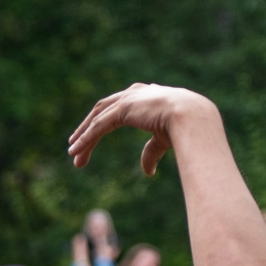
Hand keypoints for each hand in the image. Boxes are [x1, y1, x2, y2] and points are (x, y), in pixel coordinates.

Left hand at [68, 83, 217, 177]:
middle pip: (102, 111)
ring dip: (83, 136)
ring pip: (97, 118)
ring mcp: (128, 99)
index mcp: (146, 96)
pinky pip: (98, 126)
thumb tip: (147, 172)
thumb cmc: (185, 128)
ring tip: (72, 152)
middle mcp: (134, 93)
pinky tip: (76, 151)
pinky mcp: (123, 109)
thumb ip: (151, 153)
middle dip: (88, 129)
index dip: (103, 121)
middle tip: (76, 146)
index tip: (92, 135)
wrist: (193, 117)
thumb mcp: (163, 141)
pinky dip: (86, 139)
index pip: (118, 108)